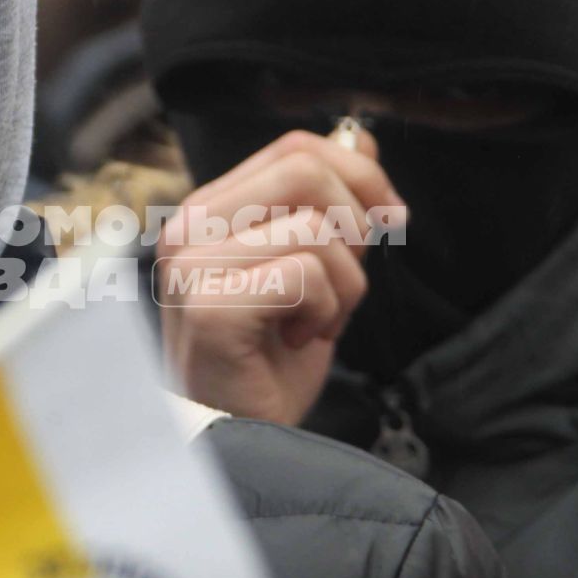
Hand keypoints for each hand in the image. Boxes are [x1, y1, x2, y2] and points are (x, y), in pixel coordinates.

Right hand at [157, 128, 403, 425]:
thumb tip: (362, 139)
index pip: (293, 150)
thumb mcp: (310, 270)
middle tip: (350, 280)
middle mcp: (188, 229)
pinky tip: (298, 340)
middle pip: (304, 170)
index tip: (389, 219)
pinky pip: (307, 273)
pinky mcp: (211, 303)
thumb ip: (327, 206)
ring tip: (314, 321)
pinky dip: (325, 313)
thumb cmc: (267, 361)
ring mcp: (193, 265)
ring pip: (314, 228)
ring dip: (342, 284)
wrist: (238, 437)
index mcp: (207, 213)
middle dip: (356, 223)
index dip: (359, 173)